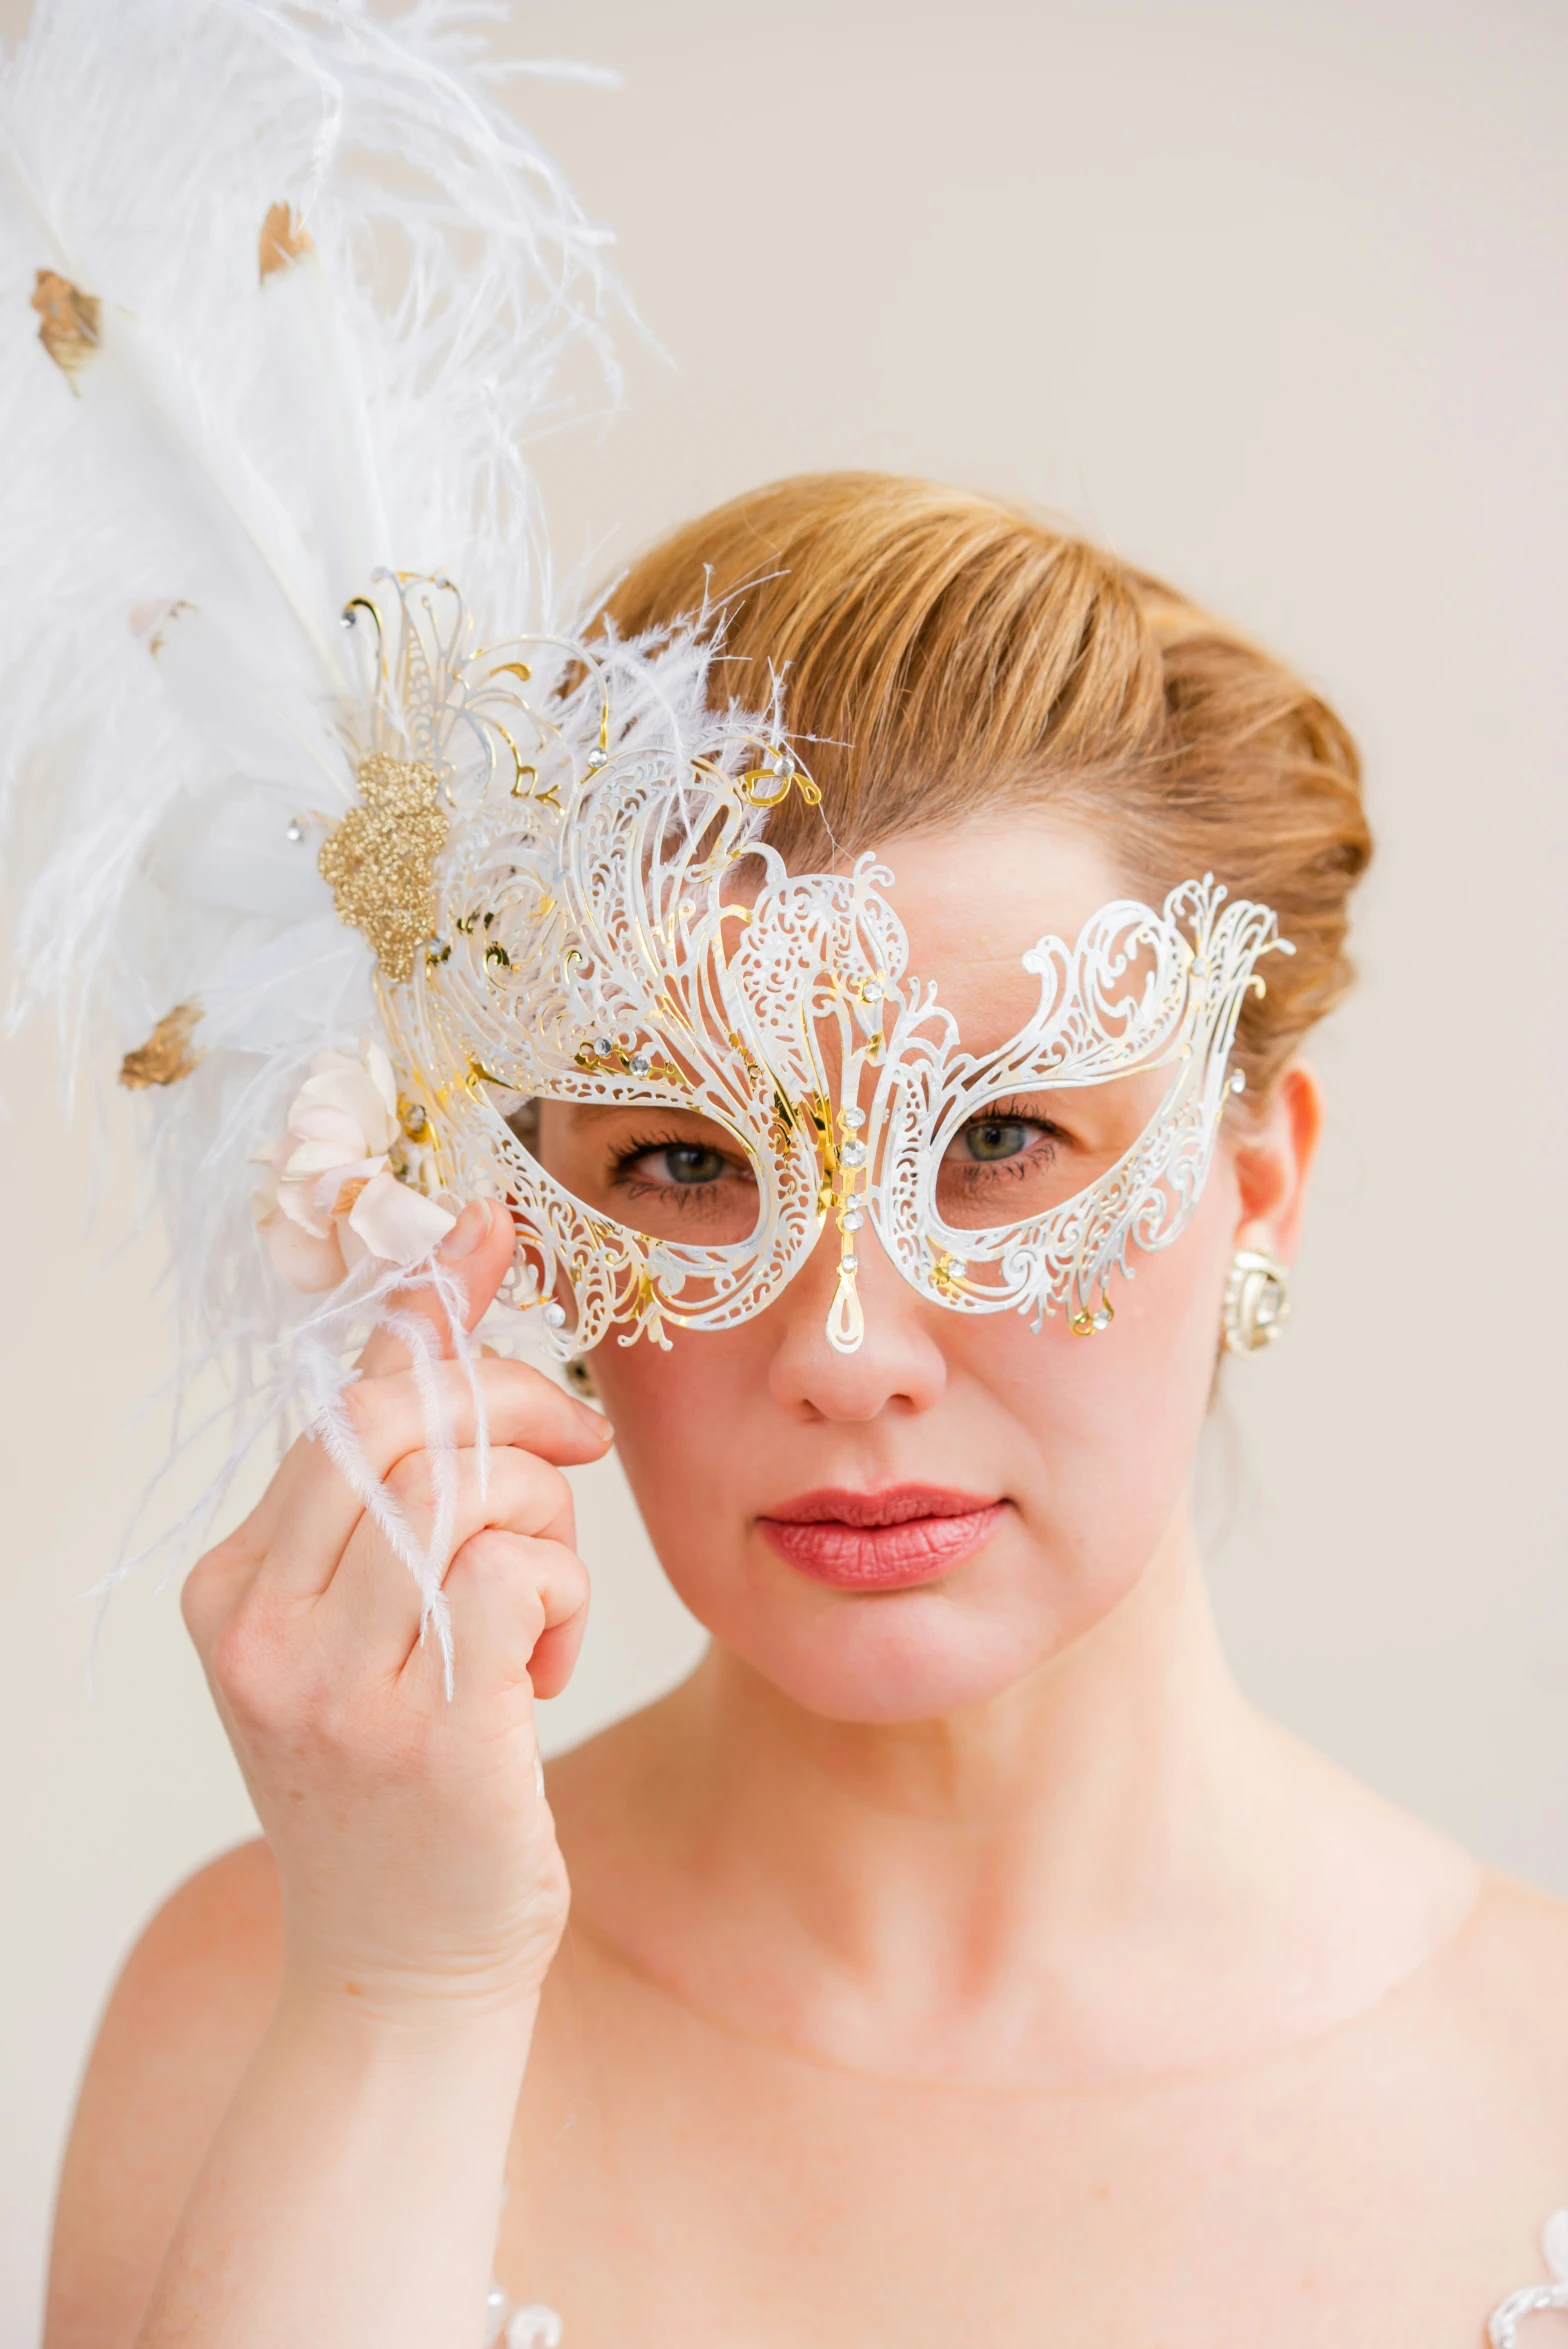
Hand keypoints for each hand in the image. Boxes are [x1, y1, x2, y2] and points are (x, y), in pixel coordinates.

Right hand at [181, 1201, 611, 2023]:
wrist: (402, 1972)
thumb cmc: (406, 1783)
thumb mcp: (367, 1628)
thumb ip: (392, 1493)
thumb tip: (440, 1331)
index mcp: (231, 1585)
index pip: (338, 1404)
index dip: (426, 1310)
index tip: (488, 1227)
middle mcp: (258, 1626)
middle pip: (402, 1426)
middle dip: (513, 1407)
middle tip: (574, 1445)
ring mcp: (330, 1686)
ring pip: (471, 1491)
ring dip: (546, 1527)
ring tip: (543, 1610)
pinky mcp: (425, 1738)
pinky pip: (521, 1575)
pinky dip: (562, 1598)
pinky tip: (546, 1667)